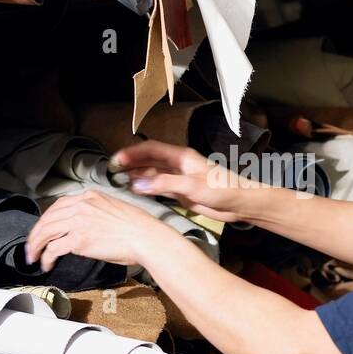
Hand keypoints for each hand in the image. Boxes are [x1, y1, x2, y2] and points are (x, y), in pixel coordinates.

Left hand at [23, 189, 169, 270]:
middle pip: (48, 218)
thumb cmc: (138, 228)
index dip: (47, 219)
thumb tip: (86, 227)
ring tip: (33, 256)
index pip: (59, 205)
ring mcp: (79, 222)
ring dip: (36, 246)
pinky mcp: (79, 240)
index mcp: (90, 196)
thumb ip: (96, 213)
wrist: (146, 237)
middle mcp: (81, 205)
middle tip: (31, 246)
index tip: (43, 229)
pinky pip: (53, 248)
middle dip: (36, 234)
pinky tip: (46, 264)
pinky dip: (46, 257)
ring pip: (45, 232)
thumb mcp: (115, 209)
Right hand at [112, 140, 258, 223]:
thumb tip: (139, 183)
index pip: (152, 149)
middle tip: (113, 168)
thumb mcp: (192, 186)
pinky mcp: (182, 191)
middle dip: (131, 162)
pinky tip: (137, 190)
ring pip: (153, 173)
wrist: (239, 204)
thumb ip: (165, 184)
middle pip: (150, 160)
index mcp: (182, 157)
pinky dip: (147, 187)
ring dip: (137, 174)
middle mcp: (178, 165)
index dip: (133, 152)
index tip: (117, 158)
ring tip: (119, 179)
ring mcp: (179, 178)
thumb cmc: (222, 189)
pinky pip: (159, 186)